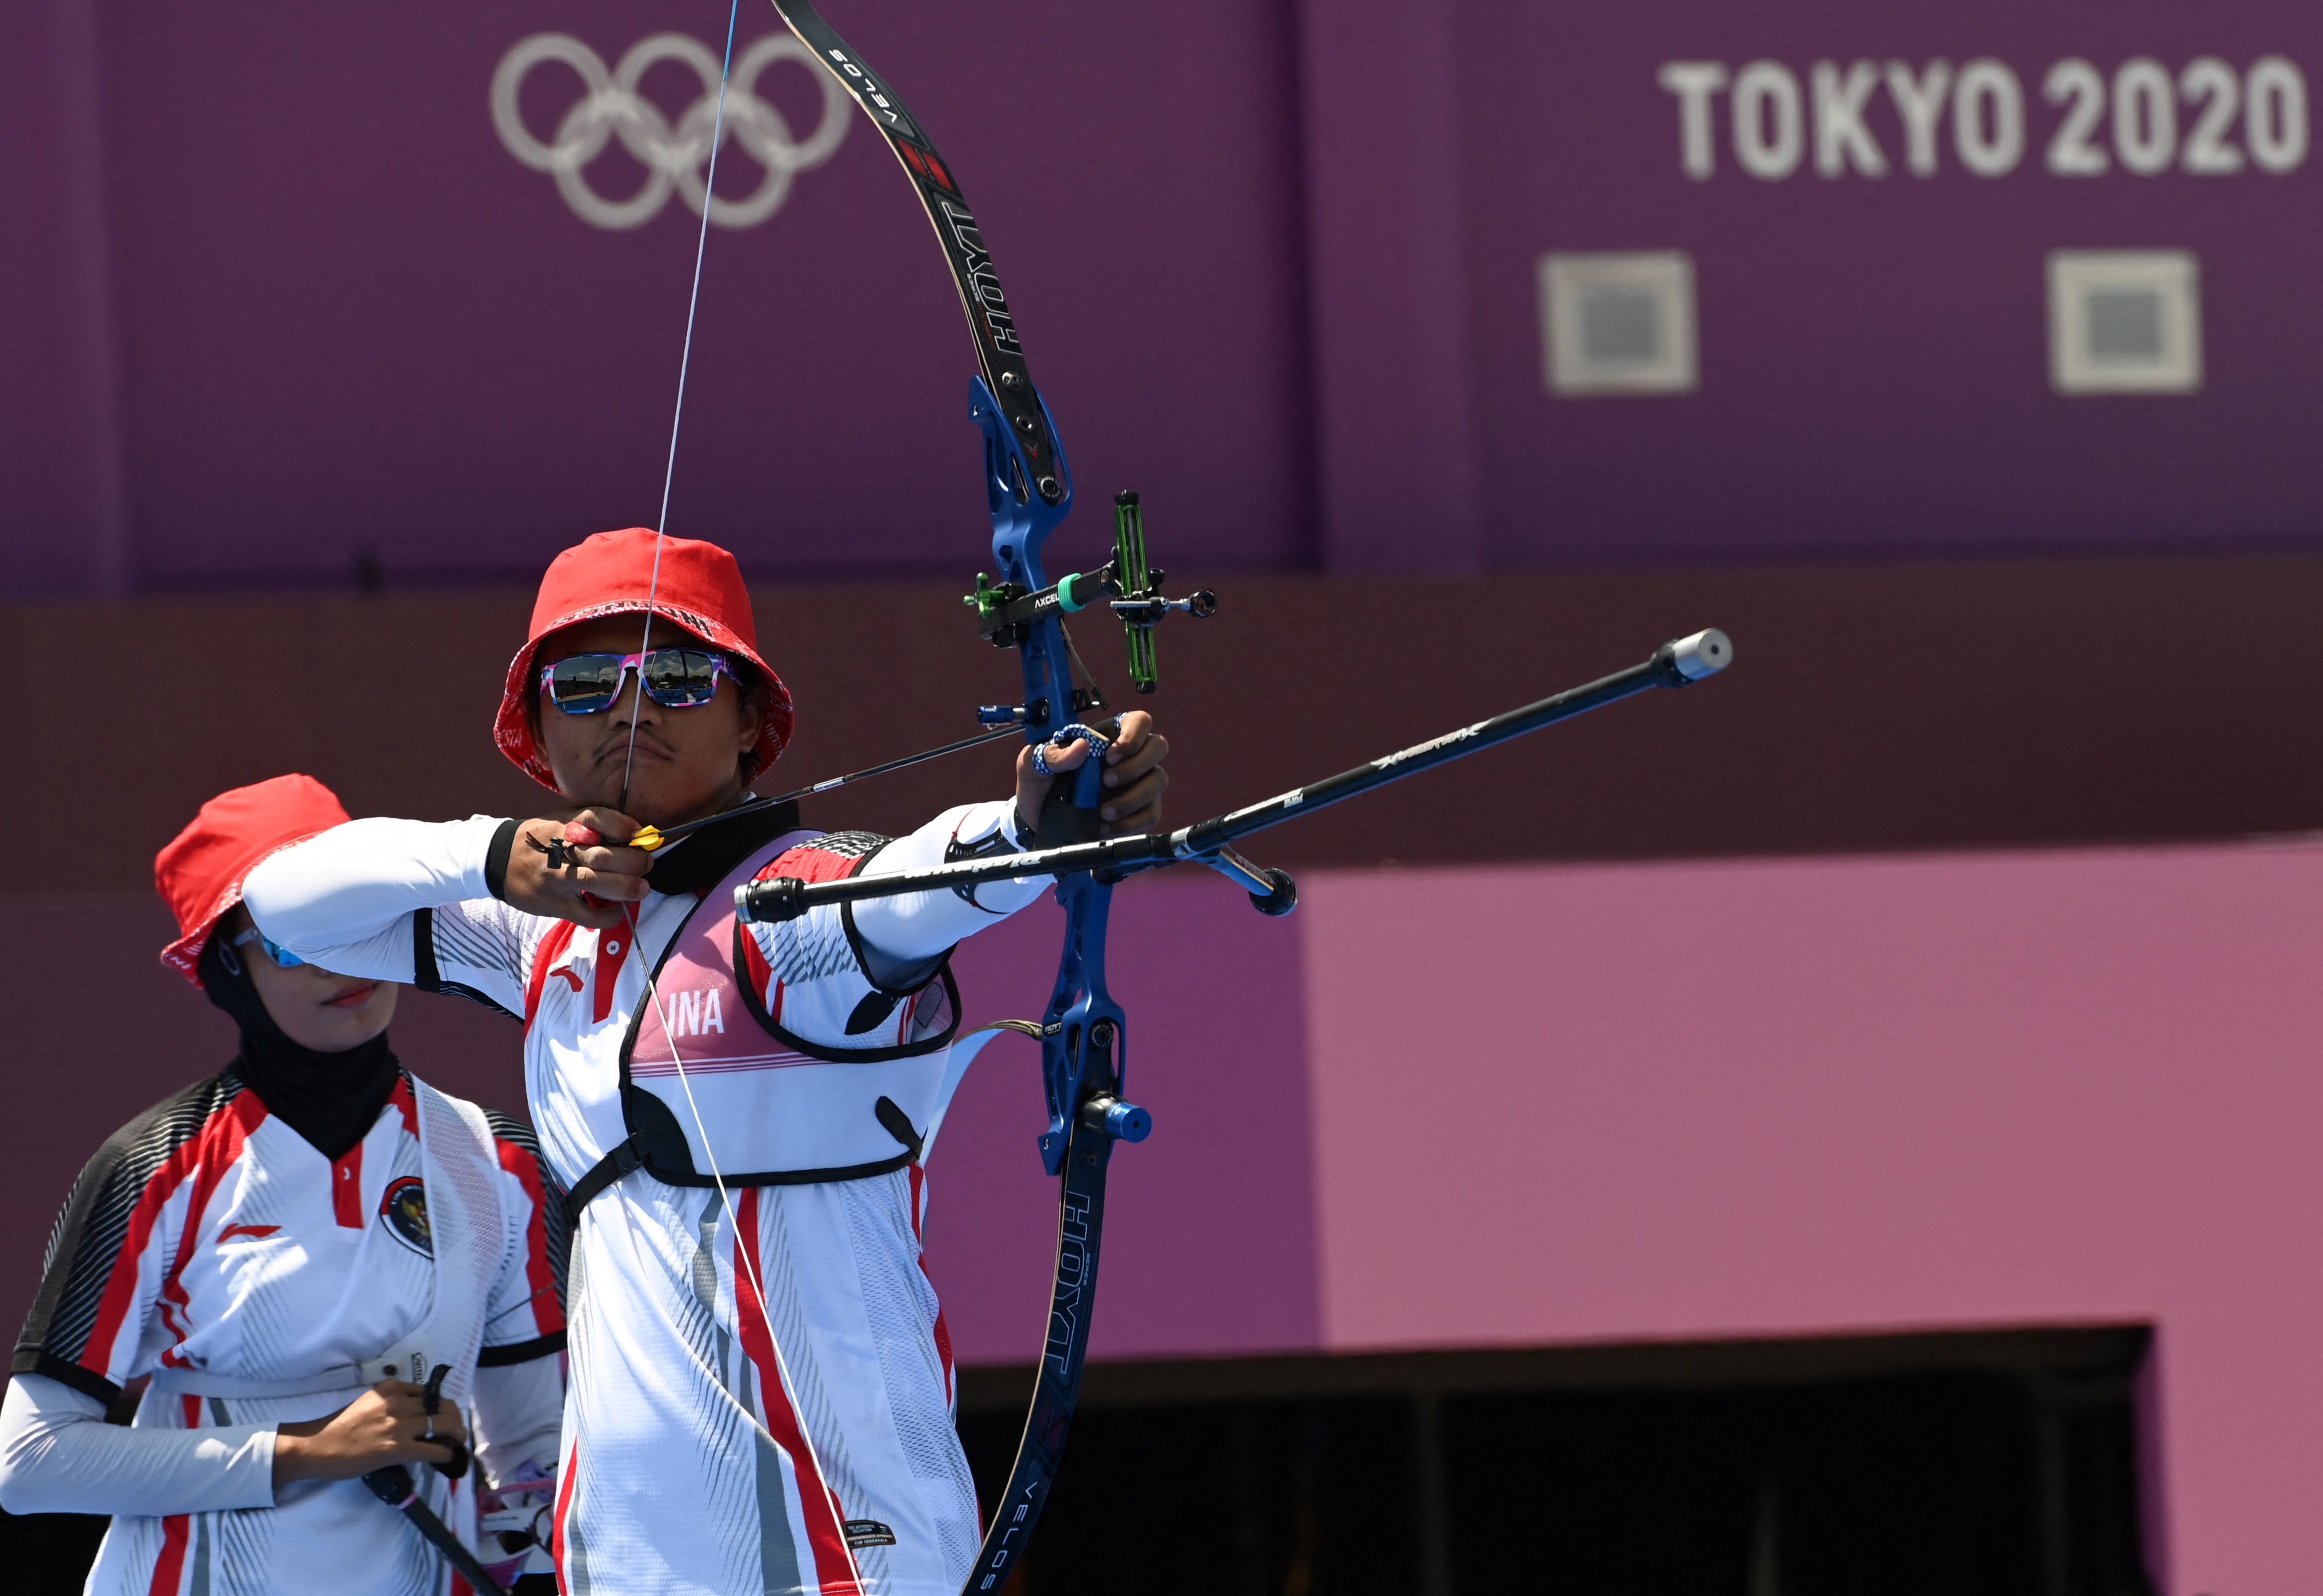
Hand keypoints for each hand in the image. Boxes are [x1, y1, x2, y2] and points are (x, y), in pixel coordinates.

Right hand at [273, 1380, 469, 1484]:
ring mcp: (399, 1425)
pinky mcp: (397, 1448)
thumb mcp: (371, 1402)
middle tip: (455, 1432)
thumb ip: (394, 1402)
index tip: (444, 1417)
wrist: (318, 1446)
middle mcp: (399, 1401)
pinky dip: (446, 1454)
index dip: (442, 1406)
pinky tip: (446, 1458)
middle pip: (444, 1406)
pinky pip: (435, 1449)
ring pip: (445, 1425)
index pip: (431, 1393)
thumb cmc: (342, 1426)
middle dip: (455, 1420)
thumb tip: (418, 1413)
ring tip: (456, 1444)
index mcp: (393, 1388)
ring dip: (456, 1435)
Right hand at [501, 810, 653, 927]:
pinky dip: (608, 915)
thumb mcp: (561, 821)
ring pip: (597, 882)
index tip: (639, 833)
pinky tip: (616, 910)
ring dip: (627, 887)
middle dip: (634, 861)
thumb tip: (635, 834)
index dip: (623, 825)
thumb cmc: (540, 840)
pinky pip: (588, 915)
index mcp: (565, 825)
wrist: (498, 860)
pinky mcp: (555, 904)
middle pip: (603, 854)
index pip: (597, 817)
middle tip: (646, 865)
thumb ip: (593, 825)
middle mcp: (560, 850)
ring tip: (642, 888)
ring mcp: (557, 878)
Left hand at [1012, 710, 1169, 837]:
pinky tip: (1106, 827)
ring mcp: (1137, 784)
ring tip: (1103, 812)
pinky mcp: (1138, 811)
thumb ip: (1053, 753)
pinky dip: (1132, 823)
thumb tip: (1082, 747)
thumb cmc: (1039, 783)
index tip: (1110, 755)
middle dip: (1137, 765)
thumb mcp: (1034, 764)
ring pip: (1159, 780)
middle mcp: (1129, 757)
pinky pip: (1152, 814)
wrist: (1036, 820)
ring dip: (1133, 797)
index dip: (1134, 734)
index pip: (1139, 721)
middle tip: (1106, 780)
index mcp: (1107, 736)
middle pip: (1159, 746)